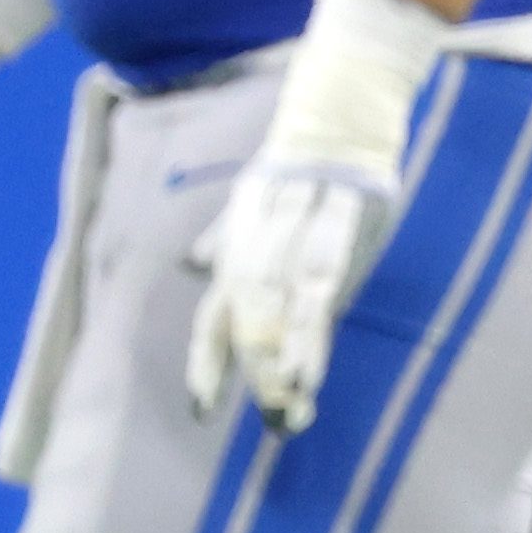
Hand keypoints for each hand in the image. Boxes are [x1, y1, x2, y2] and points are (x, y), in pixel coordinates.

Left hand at [186, 151, 403, 429]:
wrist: (337, 113)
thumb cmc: (300, 167)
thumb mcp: (257, 205)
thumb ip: (228, 239)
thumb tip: (195, 263)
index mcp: (237, 248)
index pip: (213, 318)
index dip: (206, 365)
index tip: (203, 414)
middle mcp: (255, 245)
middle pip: (246, 321)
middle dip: (256, 373)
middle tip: (278, 419)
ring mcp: (294, 234)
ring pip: (276, 308)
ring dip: (279, 360)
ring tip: (288, 405)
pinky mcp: (337, 224)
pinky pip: (317, 286)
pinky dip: (307, 330)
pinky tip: (307, 369)